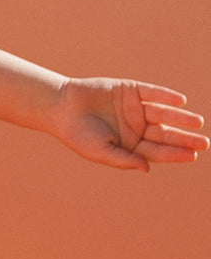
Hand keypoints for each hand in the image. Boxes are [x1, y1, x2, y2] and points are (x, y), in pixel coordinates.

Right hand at [50, 77, 207, 169]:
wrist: (62, 108)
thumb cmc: (77, 134)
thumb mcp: (100, 152)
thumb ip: (124, 160)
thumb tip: (147, 169)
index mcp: (129, 145)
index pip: (156, 152)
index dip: (175, 154)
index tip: (192, 156)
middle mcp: (135, 127)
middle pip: (164, 133)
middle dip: (184, 138)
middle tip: (204, 143)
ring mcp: (134, 108)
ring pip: (163, 113)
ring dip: (180, 118)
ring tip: (198, 123)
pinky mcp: (131, 90)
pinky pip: (153, 93)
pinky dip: (166, 96)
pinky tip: (181, 101)